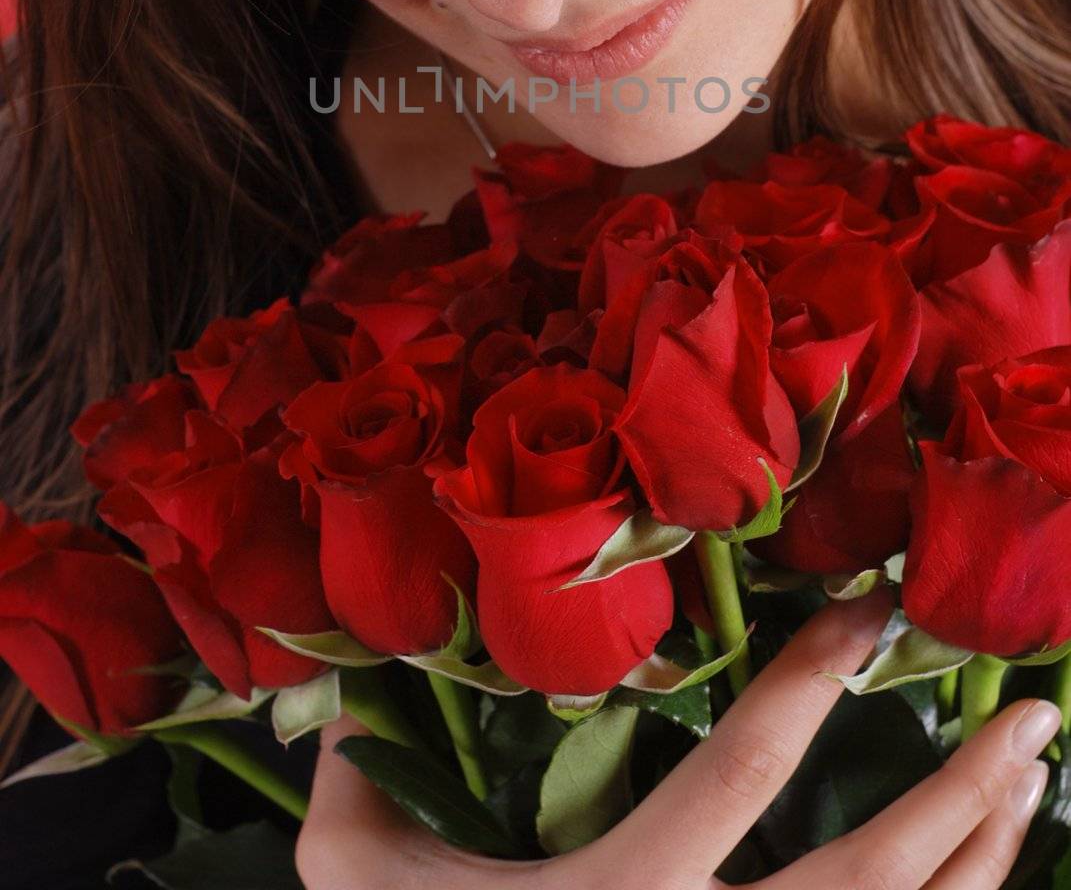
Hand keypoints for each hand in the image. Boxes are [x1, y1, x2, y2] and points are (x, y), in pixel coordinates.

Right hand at [295, 592, 1059, 889]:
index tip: (870, 610)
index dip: (807, 682)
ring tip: (1033, 776)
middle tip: (1032, 710)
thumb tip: (330, 686)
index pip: (740, 773)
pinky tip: (980, 878)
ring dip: (981, 858)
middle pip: (868, 877)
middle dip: (961, 791)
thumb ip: (348, 787)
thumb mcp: (361, 884)